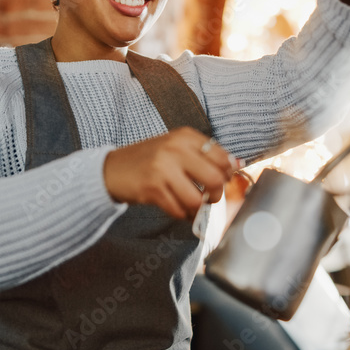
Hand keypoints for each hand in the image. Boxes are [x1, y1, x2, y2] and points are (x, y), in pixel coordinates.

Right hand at [103, 128, 242, 220]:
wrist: (111, 169)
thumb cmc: (148, 160)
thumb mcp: (176, 148)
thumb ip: (205, 154)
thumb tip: (237, 165)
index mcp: (185, 136)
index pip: (222, 157)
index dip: (227, 174)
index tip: (222, 180)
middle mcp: (175, 149)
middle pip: (215, 179)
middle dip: (216, 194)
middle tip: (209, 197)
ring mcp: (163, 168)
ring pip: (197, 199)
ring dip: (197, 208)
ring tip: (190, 204)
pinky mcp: (153, 189)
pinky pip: (179, 210)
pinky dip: (181, 213)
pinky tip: (175, 206)